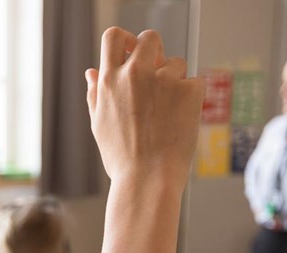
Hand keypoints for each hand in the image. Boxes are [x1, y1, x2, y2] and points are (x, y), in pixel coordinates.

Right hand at [86, 28, 202, 193]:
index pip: (114, 37)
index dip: (125, 40)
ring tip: (169, 113)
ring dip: (175, 81)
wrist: (148, 181)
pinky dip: (192, 97)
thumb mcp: (99, 126)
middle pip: (150, 39)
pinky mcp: (189, 91)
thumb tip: (91, 72)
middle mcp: (135, 74)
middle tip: (159, 74)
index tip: (131, 52)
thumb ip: (95, 95)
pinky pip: (195, 82)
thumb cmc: (122, 160)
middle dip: (156, 52)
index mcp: (110, 81)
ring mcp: (164, 81)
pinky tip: (182, 120)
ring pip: (176, 64)